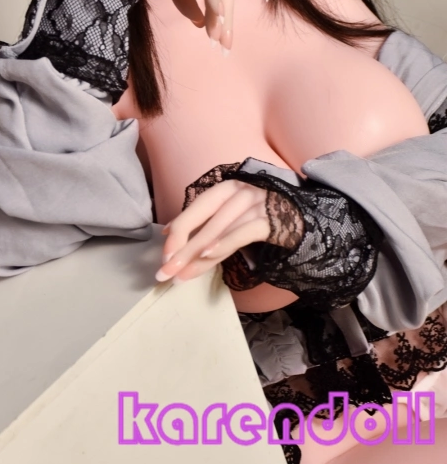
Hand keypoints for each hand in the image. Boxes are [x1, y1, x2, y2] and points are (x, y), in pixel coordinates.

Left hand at [154, 178, 270, 283]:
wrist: (299, 217)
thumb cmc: (257, 216)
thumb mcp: (228, 215)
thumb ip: (202, 223)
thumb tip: (166, 233)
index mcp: (225, 188)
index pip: (196, 208)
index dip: (178, 231)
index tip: (163, 254)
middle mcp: (239, 192)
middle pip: (205, 221)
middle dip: (182, 249)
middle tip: (165, 272)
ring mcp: (256, 204)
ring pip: (220, 230)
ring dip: (198, 255)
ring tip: (181, 274)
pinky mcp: (270, 220)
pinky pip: (242, 234)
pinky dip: (223, 245)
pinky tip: (208, 257)